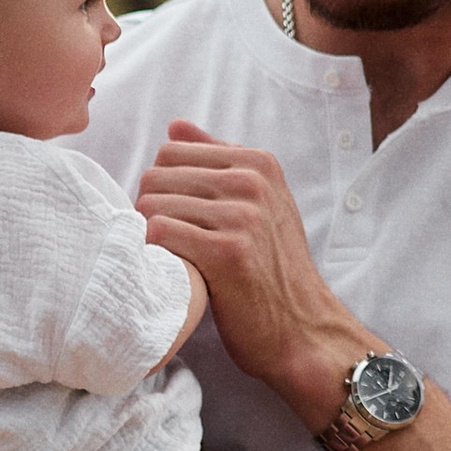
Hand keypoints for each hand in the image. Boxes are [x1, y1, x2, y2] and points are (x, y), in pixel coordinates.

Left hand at [137, 122, 363, 413]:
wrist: (300, 325)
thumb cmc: (271, 265)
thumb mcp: (258, 201)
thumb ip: (217, 160)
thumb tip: (176, 126)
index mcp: (260, 162)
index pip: (172, 150)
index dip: (163, 184)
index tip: (178, 215)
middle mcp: (252, 182)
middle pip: (156, 175)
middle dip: (151, 207)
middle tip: (170, 241)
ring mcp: (242, 215)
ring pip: (151, 203)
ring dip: (149, 234)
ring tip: (172, 257)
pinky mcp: (226, 253)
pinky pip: (157, 233)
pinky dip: (154, 253)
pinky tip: (172, 269)